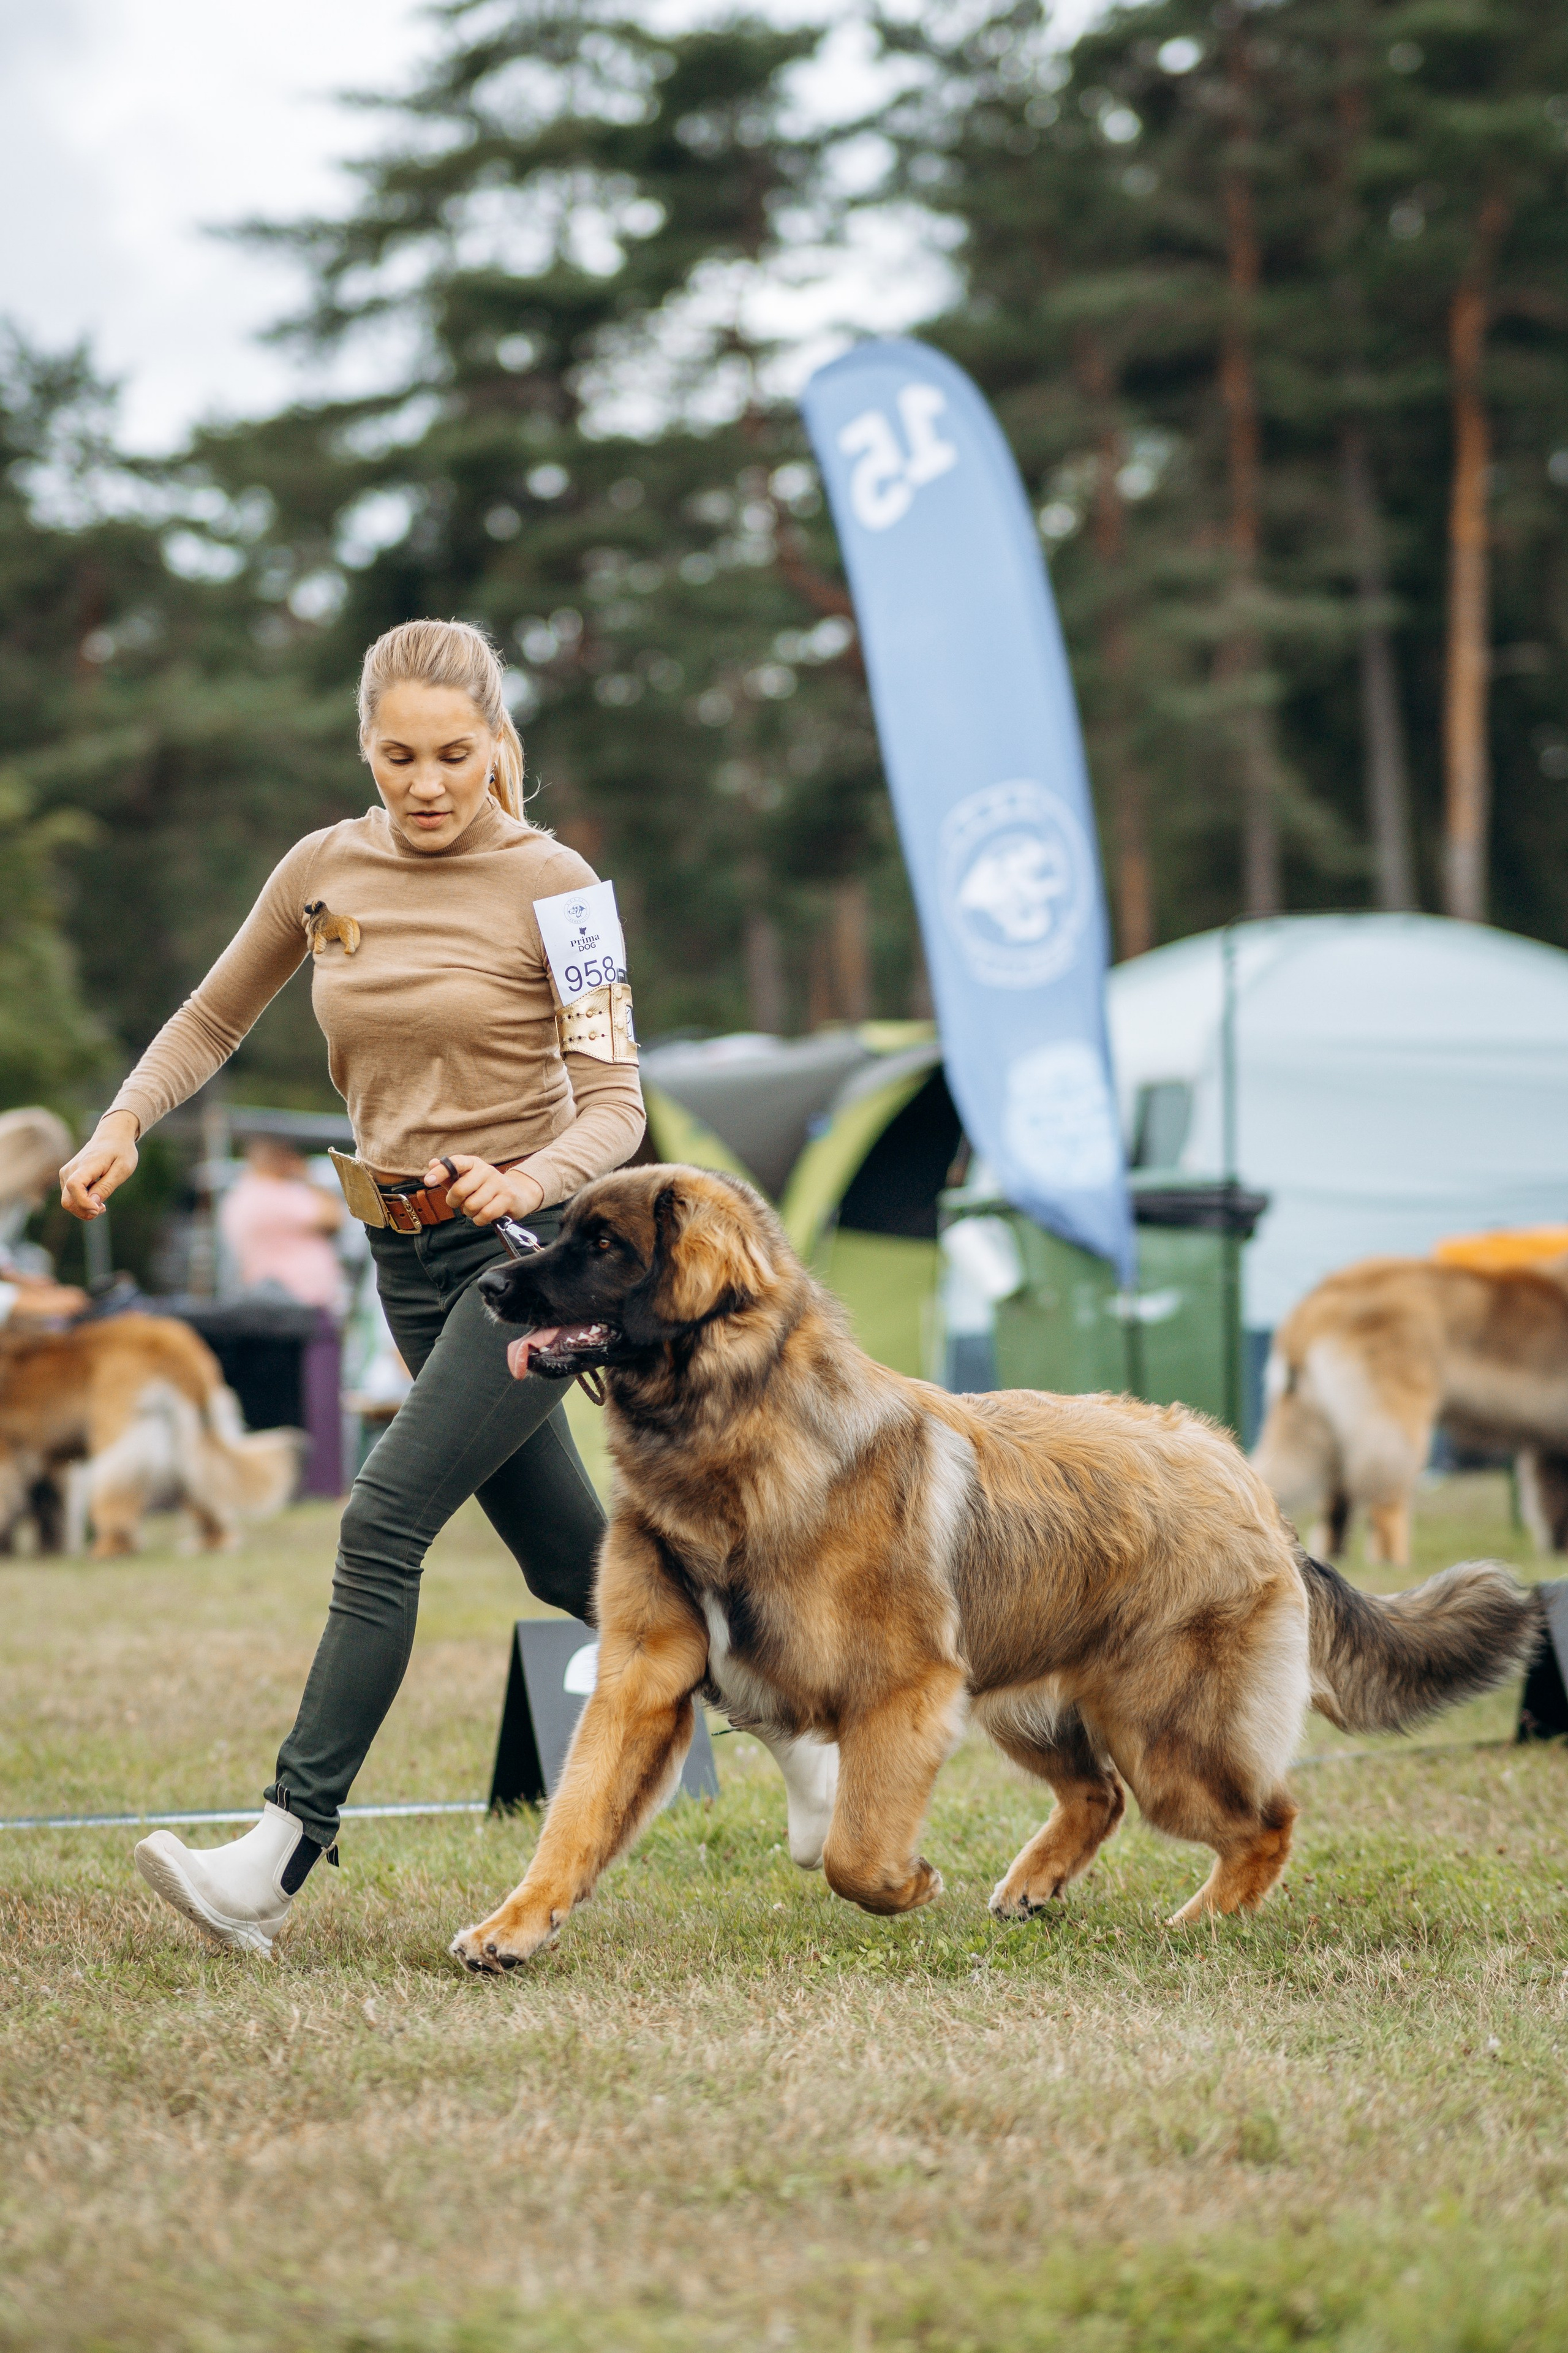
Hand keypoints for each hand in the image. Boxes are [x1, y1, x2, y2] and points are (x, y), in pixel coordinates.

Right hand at [59, 1113, 139, 1221]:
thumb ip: (107, 1187)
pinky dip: (81, 1202)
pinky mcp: (66, 1176)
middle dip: (85, 1211)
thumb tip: (93, 1205)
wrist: (111, 1136)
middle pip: (67, 1201)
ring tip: (102, 1202)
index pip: (74, 1186)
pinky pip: (70, 1196)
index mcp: (86, 1165)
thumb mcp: (123, 1169)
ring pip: (68, 1201)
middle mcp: (71, 1169)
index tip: (100, 1209)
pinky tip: (96, 1195)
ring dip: (84, 1208)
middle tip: (103, 1208)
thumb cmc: (120, 1151)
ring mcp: (66, 1173)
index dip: (84, 1203)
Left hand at [427, 1154, 544, 1228]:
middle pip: (460, 1189)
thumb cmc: (485, 1188)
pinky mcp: (508, 1198)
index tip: (428, 1181)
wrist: (517, 1194)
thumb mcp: (466, 1180)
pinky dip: (479, 1220)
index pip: (455, 1163)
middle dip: (455, 1202)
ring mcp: (499, 1184)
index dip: (440, 1171)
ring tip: (475, 1209)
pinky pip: (484, 1215)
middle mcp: (486, 1170)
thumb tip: (431, 1163)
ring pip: (472, 1205)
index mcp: (473, 1163)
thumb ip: (448, 1175)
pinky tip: (483, 1216)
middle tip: (459, 1203)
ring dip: (469, 1212)